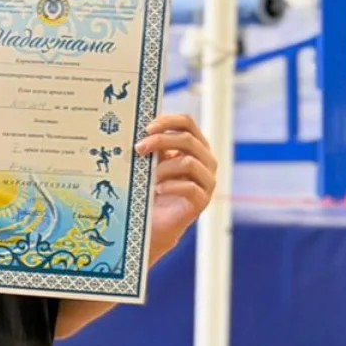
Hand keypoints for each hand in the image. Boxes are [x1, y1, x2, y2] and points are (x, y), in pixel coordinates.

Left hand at [137, 112, 217, 265]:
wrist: (155, 224)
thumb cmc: (152, 190)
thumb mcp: (151, 163)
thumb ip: (152, 146)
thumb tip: (138, 128)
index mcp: (195, 146)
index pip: (187, 123)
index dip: (168, 121)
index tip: (146, 127)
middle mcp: (206, 161)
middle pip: (188, 140)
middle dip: (161, 141)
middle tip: (138, 148)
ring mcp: (207, 181)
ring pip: (189, 162)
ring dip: (164, 168)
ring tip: (148, 178)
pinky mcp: (203, 200)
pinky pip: (190, 187)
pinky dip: (171, 186)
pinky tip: (157, 190)